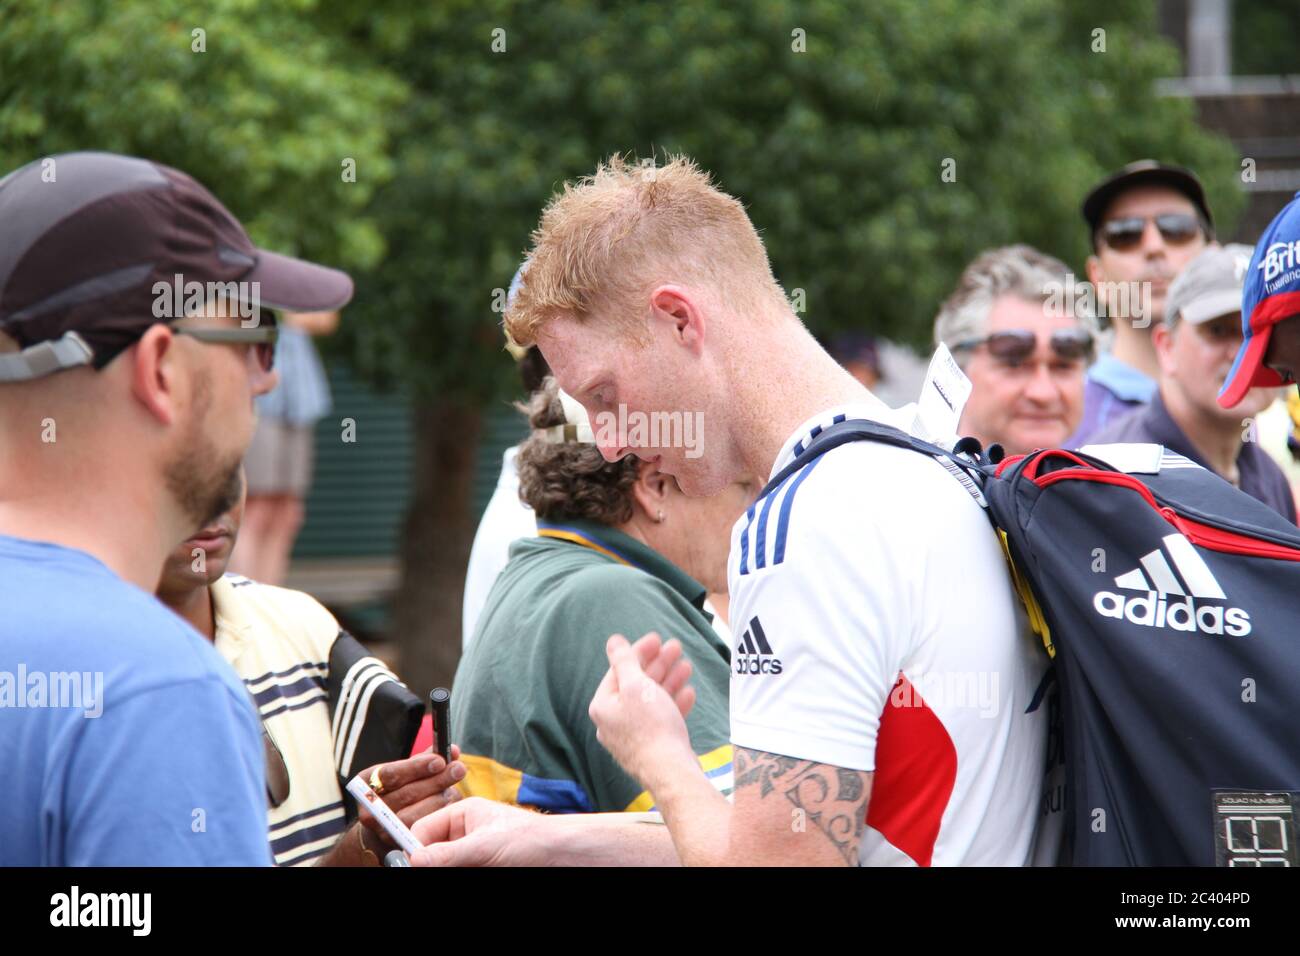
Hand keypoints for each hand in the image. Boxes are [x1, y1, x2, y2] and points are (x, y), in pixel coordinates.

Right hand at [357, 745, 464, 847]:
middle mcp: (369, 808)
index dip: (417, 767)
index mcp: (366, 783)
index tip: (440, 761)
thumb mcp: (404, 772)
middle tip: (458, 769)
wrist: (383, 825)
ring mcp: (382, 829)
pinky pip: (423, 829)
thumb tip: (452, 750)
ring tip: (454, 789)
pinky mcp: (397, 844)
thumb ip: (425, 760)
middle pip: (407, 794)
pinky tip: (450, 805)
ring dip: (440, 799)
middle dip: (437, 780)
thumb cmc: (398, 790)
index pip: (390, 774)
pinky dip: (440, 815)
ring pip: (416, 814)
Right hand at [409, 797, 551, 866]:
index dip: (414, 847)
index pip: (424, 829)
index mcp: (462, 815)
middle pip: (432, 852)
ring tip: (470, 866)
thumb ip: (448, 854)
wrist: (561, 855)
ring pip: (445, 864)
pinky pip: (460, 869)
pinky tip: (475, 869)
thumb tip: (414, 859)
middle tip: (428, 871)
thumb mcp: (484, 845)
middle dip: (430, 863)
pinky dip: (462, 870)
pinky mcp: (480, 866)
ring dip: (445, 867)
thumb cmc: (530, 838)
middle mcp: (464, 834)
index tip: (408, 865)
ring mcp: (472, 854)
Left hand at [588, 632, 696, 791]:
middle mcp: (613, 721)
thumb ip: (624, 661)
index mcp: (603, 706)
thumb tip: (613, 641)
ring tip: (686, 666)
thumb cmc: (651, 728)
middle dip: (658, 664)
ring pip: (651, 701)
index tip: (657, 638)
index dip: (640, 651)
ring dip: (669, 680)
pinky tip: (689, 693)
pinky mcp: (651, 746)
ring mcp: (633, 736)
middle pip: (636, 684)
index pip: (619, 670)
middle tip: (676, 648)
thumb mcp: (636, 685)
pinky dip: (674, 704)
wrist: (671, 772)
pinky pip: (661, 719)